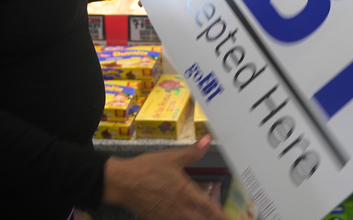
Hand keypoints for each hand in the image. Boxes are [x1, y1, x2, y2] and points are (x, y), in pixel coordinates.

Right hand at [102, 136, 227, 219]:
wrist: (123, 182)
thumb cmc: (147, 168)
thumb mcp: (172, 157)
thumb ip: (192, 152)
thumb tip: (208, 140)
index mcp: (186, 193)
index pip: (208, 207)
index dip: (220, 215)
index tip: (229, 218)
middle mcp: (180, 208)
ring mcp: (168, 216)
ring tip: (205, 219)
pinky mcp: (158, 219)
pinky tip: (185, 218)